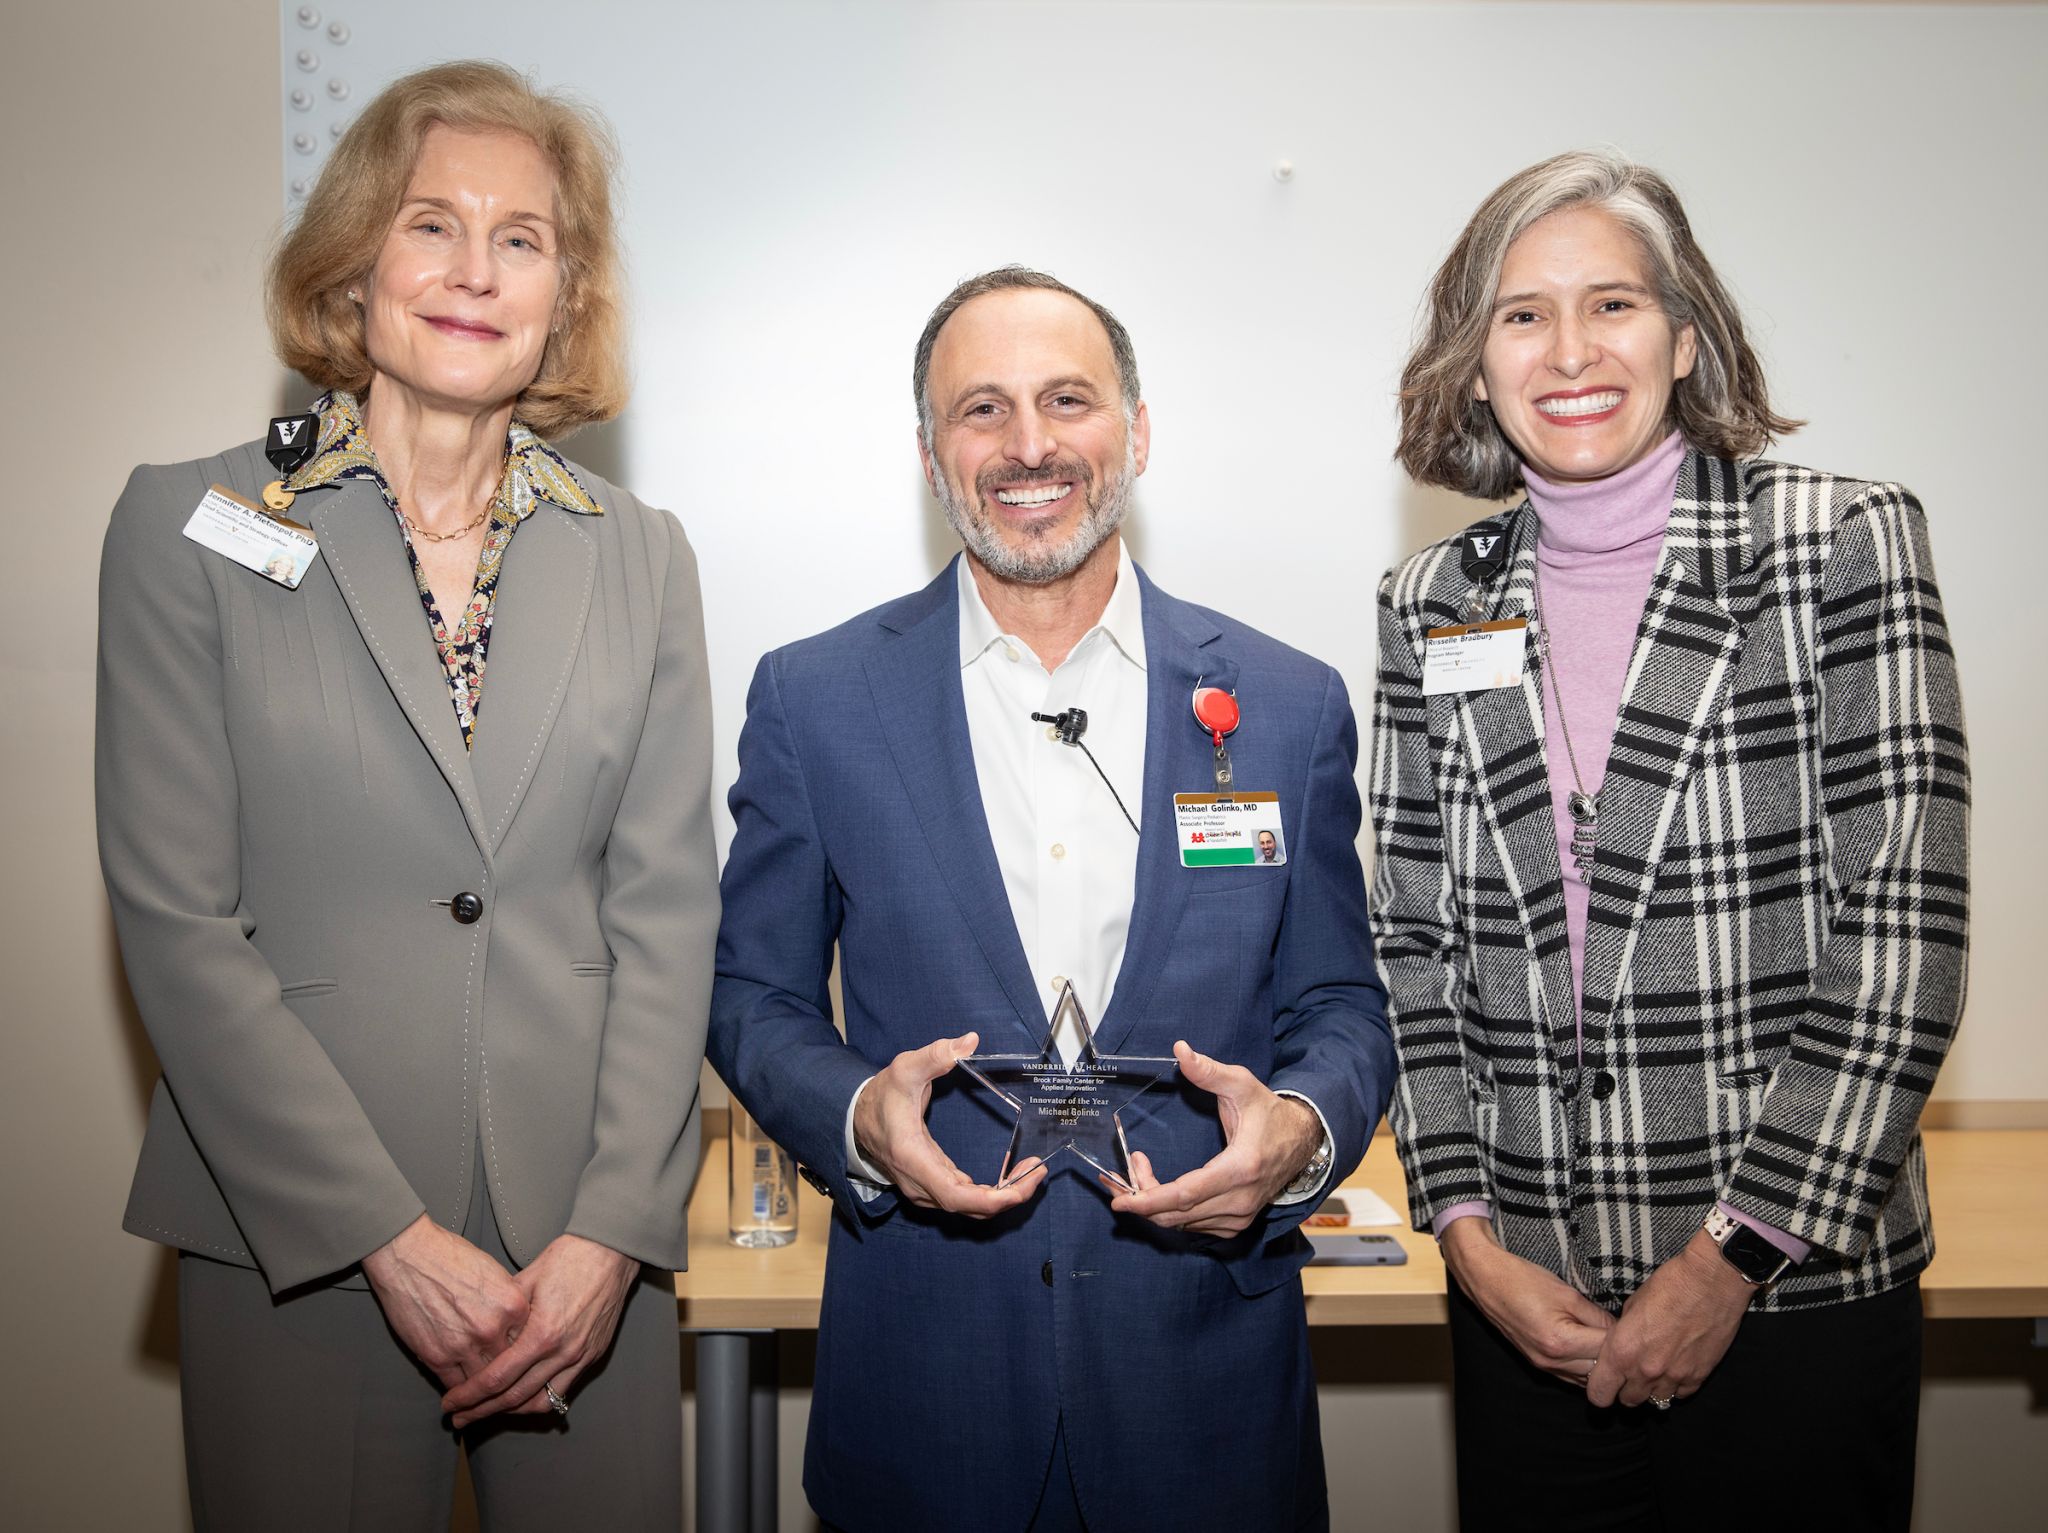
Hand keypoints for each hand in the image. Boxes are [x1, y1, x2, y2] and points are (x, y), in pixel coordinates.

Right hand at [361, 1214, 528, 1390]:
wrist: (409, 1255)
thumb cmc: (450, 1257)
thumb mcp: (496, 1274)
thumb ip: (510, 1303)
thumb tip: (518, 1324)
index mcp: (513, 1304)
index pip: (530, 1340)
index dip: (527, 1351)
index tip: (526, 1360)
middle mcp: (492, 1328)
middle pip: (511, 1364)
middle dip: (510, 1375)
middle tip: (509, 1383)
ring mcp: (464, 1345)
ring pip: (485, 1381)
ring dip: (486, 1390)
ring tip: (488, 1396)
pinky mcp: (436, 1356)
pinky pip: (455, 1384)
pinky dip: (461, 1391)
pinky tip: (463, 1394)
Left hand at [440, 1234, 640, 1426]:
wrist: (612, 1250)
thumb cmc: (569, 1258)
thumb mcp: (526, 1280)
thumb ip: (503, 1315)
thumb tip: (475, 1337)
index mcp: (542, 1334)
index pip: (497, 1379)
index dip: (469, 1396)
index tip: (449, 1403)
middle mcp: (563, 1353)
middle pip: (514, 1398)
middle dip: (481, 1411)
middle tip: (459, 1417)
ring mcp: (581, 1357)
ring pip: (540, 1403)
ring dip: (510, 1412)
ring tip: (488, 1410)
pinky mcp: (593, 1355)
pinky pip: (562, 1390)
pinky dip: (538, 1398)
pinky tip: (521, 1395)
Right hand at [852, 1033, 1045, 1215]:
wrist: (856, 1116)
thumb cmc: (882, 1095)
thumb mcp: (905, 1068)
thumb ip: (935, 1055)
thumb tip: (969, 1041)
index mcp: (914, 1159)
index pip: (956, 1197)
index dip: (991, 1198)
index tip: (1020, 1188)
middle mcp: (920, 1183)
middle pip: (969, 1207)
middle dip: (1009, 1195)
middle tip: (1038, 1173)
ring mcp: (926, 1188)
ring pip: (969, 1207)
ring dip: (1003, 1194)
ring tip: (1031, 1172)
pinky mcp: (933, 1183)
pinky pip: (965, 1198)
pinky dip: (991, 1191)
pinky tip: (1011, 1175)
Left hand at [1107, 1041, 1322, 1238]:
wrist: (1302, 1141)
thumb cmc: (1269, 1113)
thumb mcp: (1242, 1085)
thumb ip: (1210, 1071)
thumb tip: (1181, 1050)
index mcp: (1240, 1169)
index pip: (1185, 1195)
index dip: (1148, 1199)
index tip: (1119, 1198)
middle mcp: (1240, 1201)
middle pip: (1177, 1213)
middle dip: (1140, 1198)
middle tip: (1117, 1177)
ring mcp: (1239, 1216)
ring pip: (1182, 1222)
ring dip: (1153, 1202)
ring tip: (1136, 1171)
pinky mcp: (1236, 1223)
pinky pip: (1193, 1225)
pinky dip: (1170, 1211)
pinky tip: (1157, 1188)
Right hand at [1440, 1216, 1613, 1387]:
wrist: (1487, 1280)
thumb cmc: (1524, 1280)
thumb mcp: (1568, 1293)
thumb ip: (1597, 1316)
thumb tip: (1620, 1331)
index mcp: (1561, 1342)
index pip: (1608, 1350)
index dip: (1624, 1339)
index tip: (1634, 1328)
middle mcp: (1551, 1361)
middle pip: (1600, 1370)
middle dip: (1616, 1356)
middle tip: (1628, 1340)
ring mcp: (1543, 1365)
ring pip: (1587, 1379)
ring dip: (1601, 1366)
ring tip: (1613, 1347)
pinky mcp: (1537, 1363)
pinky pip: (1571, 1377)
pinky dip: (1586, 1368)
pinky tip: (1592, 1353)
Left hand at [1586, 1229, 1754, 1408]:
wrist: (1711, 1282)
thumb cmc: (1668, 1285)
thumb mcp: (1632, 1306)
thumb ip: (1624, 1334)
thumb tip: (1622, 1345)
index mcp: (1622, 1351)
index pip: (1599, 1394)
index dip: (1599, 1389)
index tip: (1604, 1381)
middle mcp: (1646, 1370)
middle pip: (1627, 1401)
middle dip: (1624, 1390)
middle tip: (1629, 1374)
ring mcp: (1674, 1377)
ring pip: (1655, 1402)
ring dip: (1651, 1390)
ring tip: (1654, 1371)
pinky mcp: (1699, 1376)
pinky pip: (1681, 1394)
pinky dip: (1676, 1386)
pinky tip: (1675, 1369)